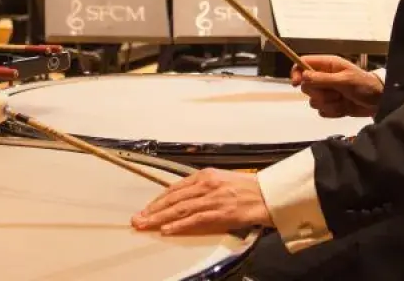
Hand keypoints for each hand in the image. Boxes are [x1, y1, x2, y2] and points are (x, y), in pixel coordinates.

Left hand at [131, 168, 272, 235]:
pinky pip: (194, 219)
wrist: (266, 195)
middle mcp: (206, 184)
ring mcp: (212, 198)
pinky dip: (179, 224)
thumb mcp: (221, 179)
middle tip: (138, 218)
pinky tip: (167, 229)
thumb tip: (185, 196)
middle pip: (173, 198)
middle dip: (153, 209)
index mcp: (205, 175)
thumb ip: (203, 186)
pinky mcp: (219, 212)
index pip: (175, 188)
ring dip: (160, 218)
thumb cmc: (246, 188)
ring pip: (179, 208)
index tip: (147, 208)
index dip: (158, 199)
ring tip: (146, 225)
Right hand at [290, 55, 382, 117]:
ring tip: (343, 99)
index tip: (296, 83)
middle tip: (334, 92)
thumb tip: (303, 76)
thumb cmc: (364, 86)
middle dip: (319, 92)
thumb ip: (323, 79)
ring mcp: (327, 92)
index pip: (303, 64)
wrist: (379, 102)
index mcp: (327, 65)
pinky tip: (344, 108)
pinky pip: (322, 111)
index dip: (296, 72)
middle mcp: (324, 77)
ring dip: (328, 103)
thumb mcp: (345, 80)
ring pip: (313, 101)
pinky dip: (333, 112)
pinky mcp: (331, 106)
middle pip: (305, 85)